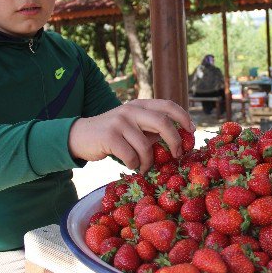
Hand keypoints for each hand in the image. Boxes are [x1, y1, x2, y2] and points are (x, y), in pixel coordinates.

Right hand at [68, 99, 194, 172]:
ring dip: (148, 162)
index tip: (191, 131)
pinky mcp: (110, 136)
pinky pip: (131, 156)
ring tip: (144, 168)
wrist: (79, 136)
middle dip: (175, 141)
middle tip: (177, 155)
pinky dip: (134, 165)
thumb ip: (151, 129)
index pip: (168, 105)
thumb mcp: (132, 125)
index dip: (183, 117)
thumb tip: (178, 141)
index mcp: (140, 105)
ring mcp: (120, 121)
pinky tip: (130, 165)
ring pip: (146, 146)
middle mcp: (131, 109)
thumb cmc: (112, 134)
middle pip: (163, 122)